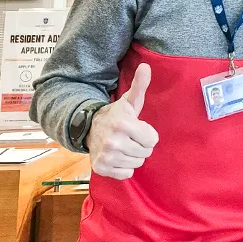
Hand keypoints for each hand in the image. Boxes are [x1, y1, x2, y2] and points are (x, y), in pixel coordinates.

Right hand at [87, 63, 159, 179]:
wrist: (89, 129)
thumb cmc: (116, 115)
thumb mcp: (129, 101)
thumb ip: (140, 85)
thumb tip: (146, 67)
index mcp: (123, 124)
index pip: (153, 140)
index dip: (147, 134)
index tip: (137, 128)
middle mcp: (113, 142)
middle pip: (146, 153)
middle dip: (141, 145)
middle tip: (129, 137)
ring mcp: (106, 156)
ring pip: (137, 163)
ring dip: (133, 156)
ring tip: (123, 145)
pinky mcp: (101, 168)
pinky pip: (126, 174)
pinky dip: (124, 167)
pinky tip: (117, 156)